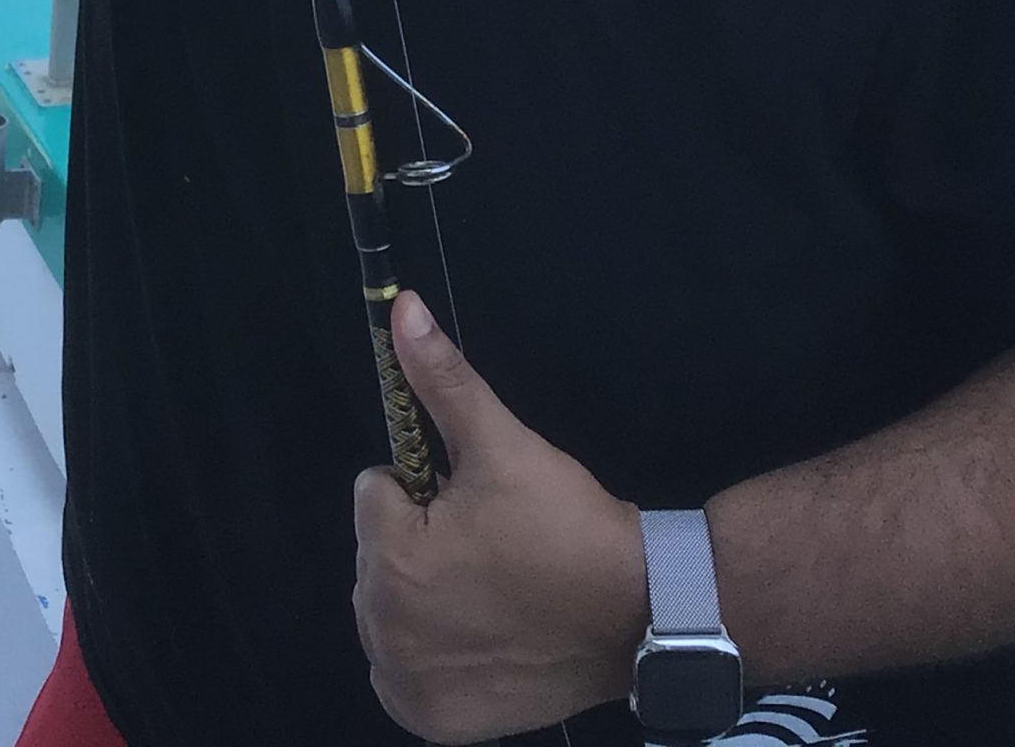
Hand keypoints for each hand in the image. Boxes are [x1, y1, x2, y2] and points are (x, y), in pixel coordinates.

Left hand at [353, 293, 647, 743]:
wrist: (641, 614)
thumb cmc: (567, 525)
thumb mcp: (503, 444)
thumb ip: (442, 379)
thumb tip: (401, 308)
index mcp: (391, 559)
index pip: (374, 495)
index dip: (423, 492)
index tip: (477, 506)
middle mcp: (383, 630)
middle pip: (374, 556)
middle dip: (419, 543)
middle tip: (492, 549)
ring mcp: (406, 684)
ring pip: (386, 610)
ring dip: (422, 597)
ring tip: (492, 590)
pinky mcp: (432, 721)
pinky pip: (400, 673)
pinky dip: (429, 657)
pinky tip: (479, 637)